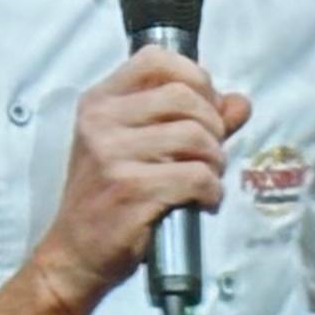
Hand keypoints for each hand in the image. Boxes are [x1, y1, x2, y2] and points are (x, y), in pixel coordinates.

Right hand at [25, 50, 250, 310]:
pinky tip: (202, 200)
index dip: (194, 78)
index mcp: (99, 102)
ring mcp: (112, 155)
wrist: (74, 254)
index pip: (155, 60)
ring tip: (206, 178)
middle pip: (183, 96)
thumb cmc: (108, 198)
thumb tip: (240, 103)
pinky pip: (196, 176)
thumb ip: (190, 119)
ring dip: (215, 160)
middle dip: (212, 125)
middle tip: (210, 152)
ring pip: (195, 136)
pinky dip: (211, 190)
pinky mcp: (131, 190)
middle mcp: (101, 121)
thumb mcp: (136, 148)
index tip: (205, 108)